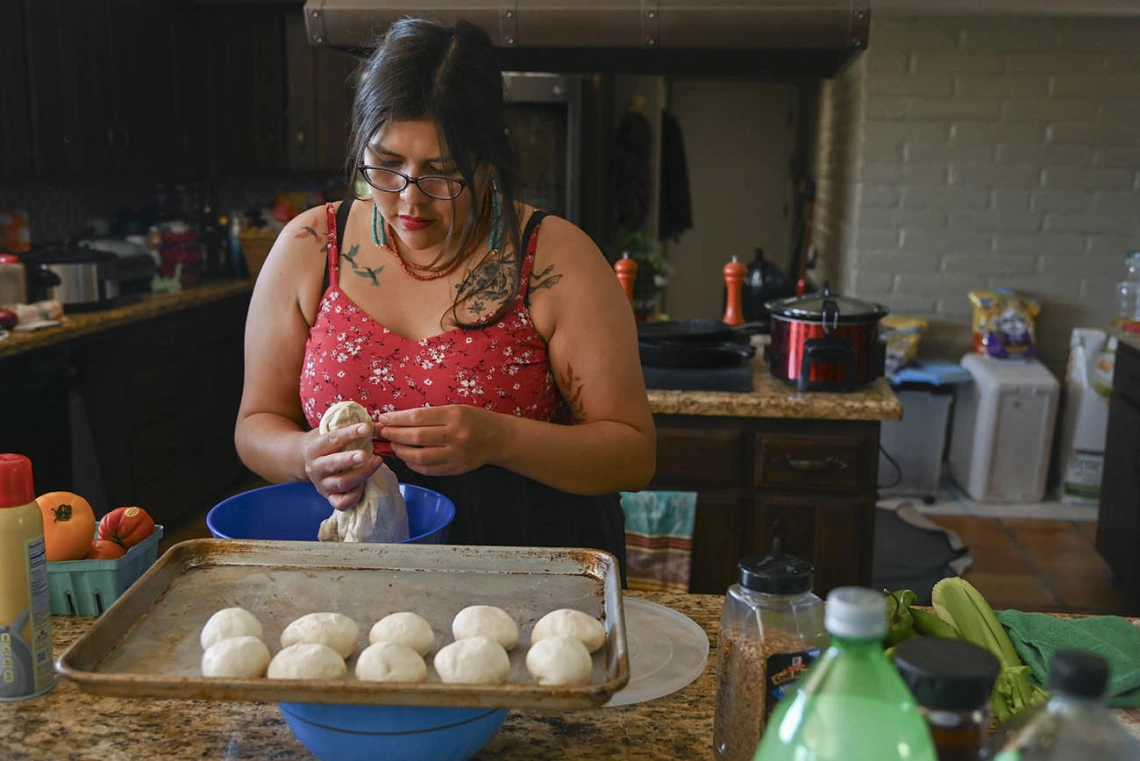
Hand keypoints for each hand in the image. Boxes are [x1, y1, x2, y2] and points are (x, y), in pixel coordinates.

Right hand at [300, 422, 382, 510]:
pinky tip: (365, 484)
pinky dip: (355, 495)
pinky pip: (341, 503)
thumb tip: (378, 426)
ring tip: (376, 463)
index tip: (367, 428)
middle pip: (332, 464)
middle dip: (350, 459)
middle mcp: (315, 468)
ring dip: (360, 474)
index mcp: (314, 448)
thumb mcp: (330, 432)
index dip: (350, 433)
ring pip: (341, 483)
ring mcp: (321, 485)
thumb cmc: (325, 444)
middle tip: (366, 454)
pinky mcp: (328, 498)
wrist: (303, 461)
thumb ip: (350, 430)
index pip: (332, 439)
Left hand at [377, 406, 502, 476]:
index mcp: (455, 416)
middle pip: (416, 437)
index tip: (383, 418)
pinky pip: (427, 469)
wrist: (498, 438)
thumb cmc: (474, 419)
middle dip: (394, 434)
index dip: (397, 419)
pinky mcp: (455, 469)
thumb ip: (429, 415)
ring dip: (401, 451)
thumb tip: (397, 420)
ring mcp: (455, 456)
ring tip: (393, 444)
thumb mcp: (455, 409)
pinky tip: (406, 456)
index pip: (418, 417)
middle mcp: (455, 436)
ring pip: (419, 457)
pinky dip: (412, 463)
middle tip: (382, 432)